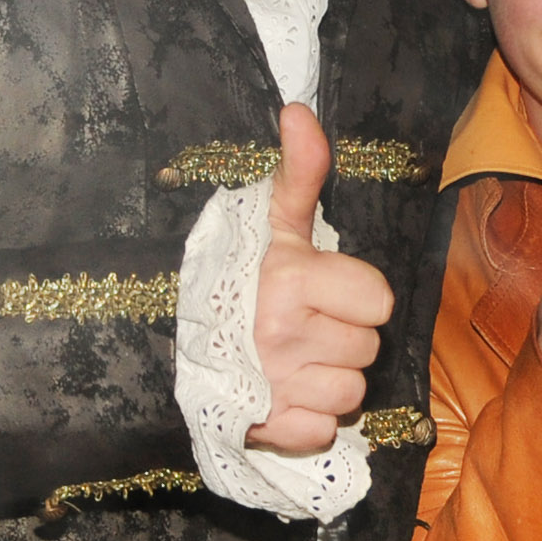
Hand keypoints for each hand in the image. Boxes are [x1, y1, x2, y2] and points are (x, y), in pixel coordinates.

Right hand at [247, 105, 395, 452]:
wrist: (162, 337)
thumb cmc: (233, 276)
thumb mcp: (270, 223)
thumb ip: (298, 172)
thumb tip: (300, 111)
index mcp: (290, 281)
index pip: (379, 299)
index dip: (356, 295)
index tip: (322, 290)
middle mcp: (283, 335)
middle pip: (369, 347)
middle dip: (343, 336)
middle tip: (304, 325)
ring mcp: (276, 386)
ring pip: (352, 392)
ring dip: (329, 378)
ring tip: (292, 359)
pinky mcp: (267, 429)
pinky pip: (324, 428)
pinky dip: (308, 419)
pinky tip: (283, 395)